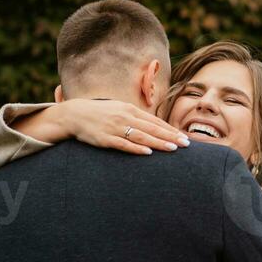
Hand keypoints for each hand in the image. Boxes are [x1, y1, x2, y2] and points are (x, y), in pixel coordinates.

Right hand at [15, 99, 189, 154]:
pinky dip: (136, 148)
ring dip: (159, 142)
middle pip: (152, 128)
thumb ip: (135, 117)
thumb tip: (152, 126)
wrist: (75, 114)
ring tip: (173, 148)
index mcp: (129, 109)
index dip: (170, 129)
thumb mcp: (119, 109)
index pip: (155, 121)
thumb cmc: (100, 113)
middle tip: (186, 144)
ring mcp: (115, 128)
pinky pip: (123, 144)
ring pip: (141, 136)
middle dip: (170, 136)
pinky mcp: (105, 139)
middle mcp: (124, 117)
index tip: (184, 137)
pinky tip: (148, 152)